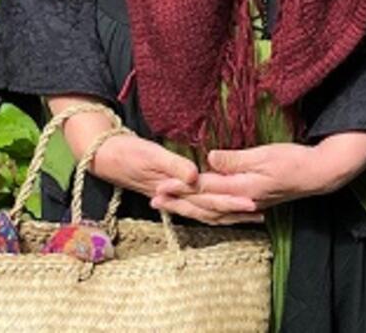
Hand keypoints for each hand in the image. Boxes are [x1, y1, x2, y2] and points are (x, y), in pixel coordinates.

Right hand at [90, 132, 261, 218]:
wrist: (105, 156)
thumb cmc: (127, 153)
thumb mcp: (151, 155)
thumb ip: (173, 166)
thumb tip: (195, 177)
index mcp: (173, 189)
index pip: (207, 200)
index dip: (230, 201)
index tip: (251, 202)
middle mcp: (176, 198)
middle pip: (210, 209)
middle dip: (234, 211)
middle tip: (260, 210)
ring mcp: (173, 196)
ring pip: (205, 210)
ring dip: (226, 213)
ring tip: (248, 213)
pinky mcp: (172, 191)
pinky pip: (196, 203)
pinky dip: (212, 207)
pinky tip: (222, 205)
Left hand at [163, 132, 365, 211]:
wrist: (318, 175)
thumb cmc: (293, 160)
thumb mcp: (263, 154)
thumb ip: (235, 159)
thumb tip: (208, 159)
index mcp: (242, 187)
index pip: (204, 188)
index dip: (180, 187)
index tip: (159, 186)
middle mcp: (243, 200)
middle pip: (204, 204)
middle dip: (178, 202)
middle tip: (154, 201)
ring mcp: (249, 205)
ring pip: (213, 212)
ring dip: (190, 210)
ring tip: (170, 208)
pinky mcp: (254, 203)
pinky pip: (225, 213)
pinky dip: (209, 213)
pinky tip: (202, 212)